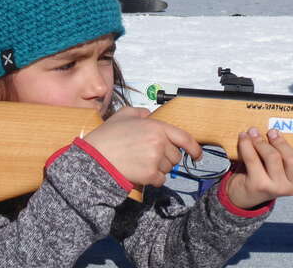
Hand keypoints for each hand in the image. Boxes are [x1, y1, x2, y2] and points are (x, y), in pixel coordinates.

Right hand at [84, 107, 201, 186]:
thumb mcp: (124, 114)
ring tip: (140, 162)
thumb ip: (141, 112)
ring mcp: (156, 159)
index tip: (197, 154)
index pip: (184, 137)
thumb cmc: (108, 136)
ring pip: (168, 169)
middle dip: (166, 157)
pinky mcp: (150, 175)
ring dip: (159, 168)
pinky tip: (140, 172)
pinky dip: (153, 179)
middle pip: (175, 156)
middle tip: (148, 156)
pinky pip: (161, 180)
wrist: (95, 157)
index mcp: (156, 127)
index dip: (194, 147)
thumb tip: (150, 115)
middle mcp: (159, 143)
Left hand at [226, 128, 292, 209]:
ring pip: (272, 157)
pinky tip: (243, 137)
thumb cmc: (265, 173)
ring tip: (253, 132)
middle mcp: (291, 188)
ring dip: (261, 141)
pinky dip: (246, 144)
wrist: (245, 194)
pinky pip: (252, 159)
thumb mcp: (280, 168)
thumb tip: (276, 130)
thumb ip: (285, 154)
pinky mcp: (258, 185)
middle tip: (272, 132)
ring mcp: (275, 188)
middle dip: (281, 142)